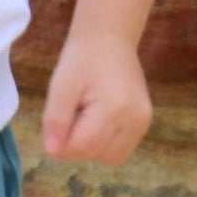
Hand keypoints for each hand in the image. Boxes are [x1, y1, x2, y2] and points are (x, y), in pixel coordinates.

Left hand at [41, 29, 152, 164]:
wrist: (109, 38)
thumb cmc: (82, 58)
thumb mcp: (61, 85)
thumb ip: (56, 120)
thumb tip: (53, 152)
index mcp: (115, 107)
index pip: (82, 146)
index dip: (62, 144)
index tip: (54, 125)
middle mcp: (135, 119)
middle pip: (97, 154)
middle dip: (78, 143)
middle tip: (73, 113)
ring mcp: (143, 122)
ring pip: (111, 157)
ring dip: (93, 145)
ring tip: (86, 116)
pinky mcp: (144, 122)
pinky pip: (120, 148)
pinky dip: (105, 141)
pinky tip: (98, 119)